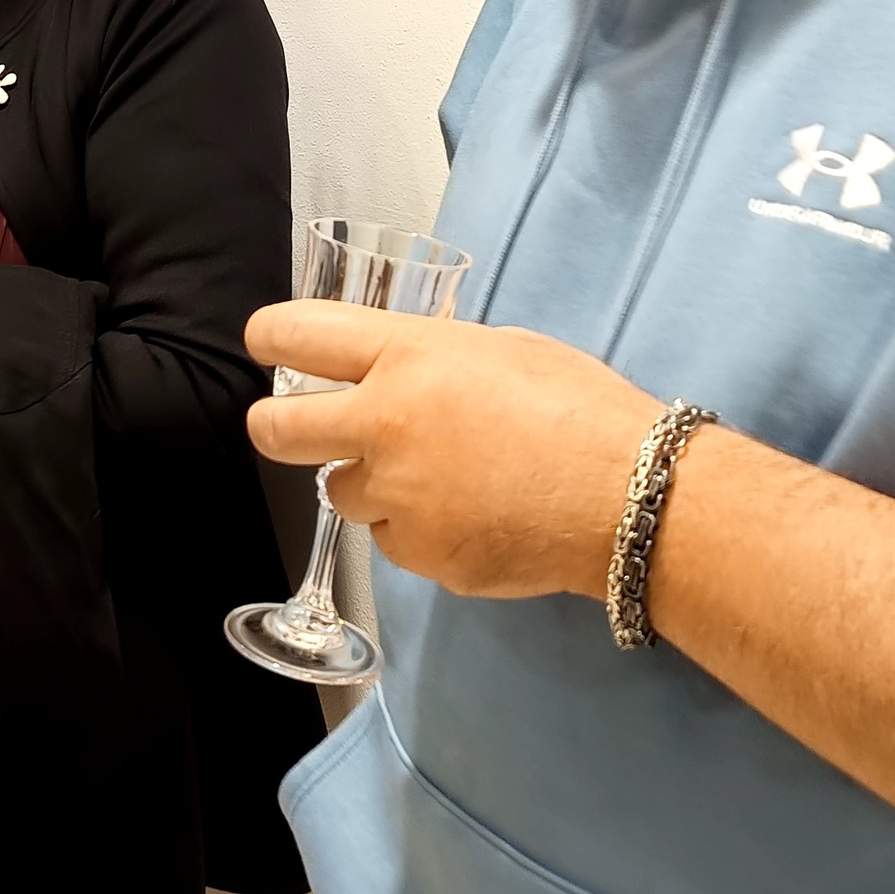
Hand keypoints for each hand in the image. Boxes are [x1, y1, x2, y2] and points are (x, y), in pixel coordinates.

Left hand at [243, 301, 663, 601]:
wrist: (633, 495)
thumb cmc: (580, 407)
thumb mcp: (500, 350)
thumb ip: (433, 360)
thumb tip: (403, 370)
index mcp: (407, 357)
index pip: (302, 336)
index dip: (270, 337)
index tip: (261, 341)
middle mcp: (385, 425)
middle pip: (278, 429)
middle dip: (274, 425)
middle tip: (284, 425)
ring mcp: (399, 498)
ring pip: (341, 492)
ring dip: (368, 484)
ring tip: (432, 478)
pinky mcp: (422, 556)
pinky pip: (395, 540)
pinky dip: (418, 530)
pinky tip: (470, 516)